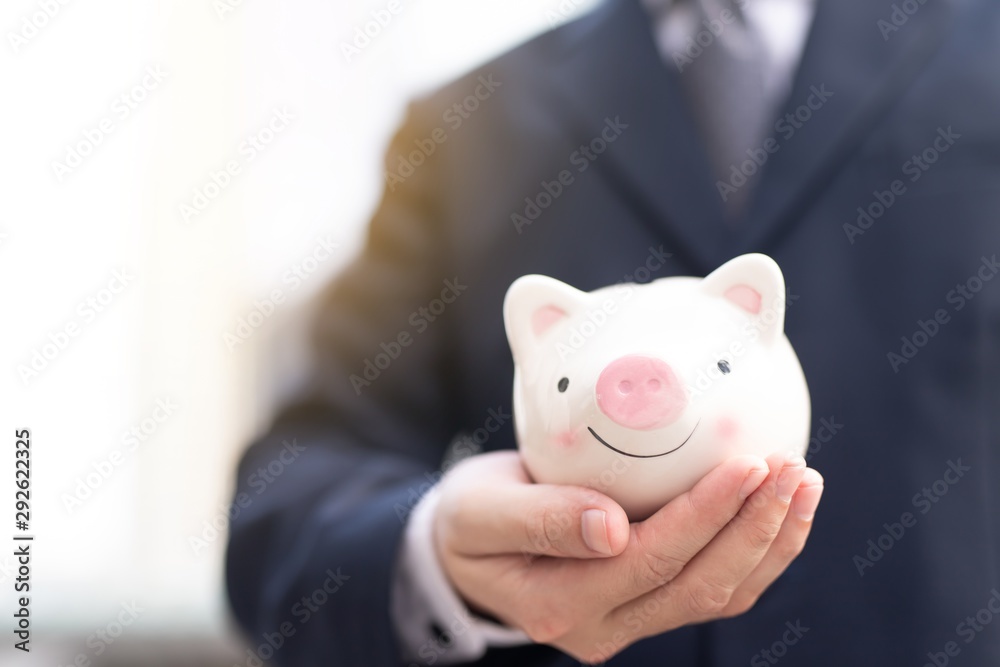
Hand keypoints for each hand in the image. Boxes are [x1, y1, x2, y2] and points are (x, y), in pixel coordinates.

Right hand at [433, 450, 823, 663]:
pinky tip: (781, 510)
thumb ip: (540, 519)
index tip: (748, 462)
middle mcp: (603, 626)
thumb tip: (612, 528)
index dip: (707, 514)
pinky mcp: (647, 606)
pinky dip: (757, 552)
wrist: (464, 551)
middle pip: (700, 585)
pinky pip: (715, 590)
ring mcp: (629, 622)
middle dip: (756, 528)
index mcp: (560, 603)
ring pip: (719, 595)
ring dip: (770, 541)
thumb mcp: (481, 512)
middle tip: (795, 469)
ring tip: (805, 484)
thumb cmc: (468, 520)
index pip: (651, 559)